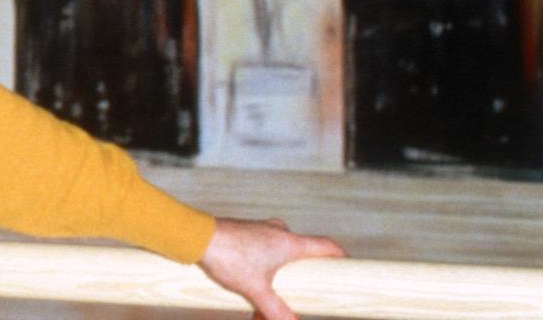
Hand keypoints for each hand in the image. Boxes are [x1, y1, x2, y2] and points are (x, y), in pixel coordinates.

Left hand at [198, 216, 345, 319]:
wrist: (194, 236)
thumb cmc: (228, 257)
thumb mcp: (255, 290)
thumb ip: (275, 311)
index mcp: (290, 243)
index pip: (326, 246)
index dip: (340, 257)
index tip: (348, 268)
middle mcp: (278, 233)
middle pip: (301, 257)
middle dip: (297, 283)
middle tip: (297, 298)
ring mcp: (261, 232)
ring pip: (278, 259)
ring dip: (274, 283)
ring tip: (261, 310)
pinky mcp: (245, 234)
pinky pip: (261, 254)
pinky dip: (260, 274)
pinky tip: (247, 294)